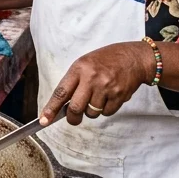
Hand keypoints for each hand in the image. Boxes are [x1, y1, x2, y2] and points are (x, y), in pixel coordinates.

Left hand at [38, 40, 154, 125]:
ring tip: (98, 97)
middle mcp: (91, 78)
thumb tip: (62, 105)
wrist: (134, 58)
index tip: (44, 120)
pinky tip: (109, 97)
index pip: (61, 92)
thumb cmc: (106, 60)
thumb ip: (74, 82)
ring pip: (92, 113)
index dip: (51, 108)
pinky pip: (106, 113)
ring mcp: (106, 87)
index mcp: (79, 68)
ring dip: (92, 111)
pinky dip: (106, 110)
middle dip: (72, 118)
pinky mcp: (119, 95)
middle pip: (75, 108)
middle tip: (73, 119)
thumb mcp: (85, 63)